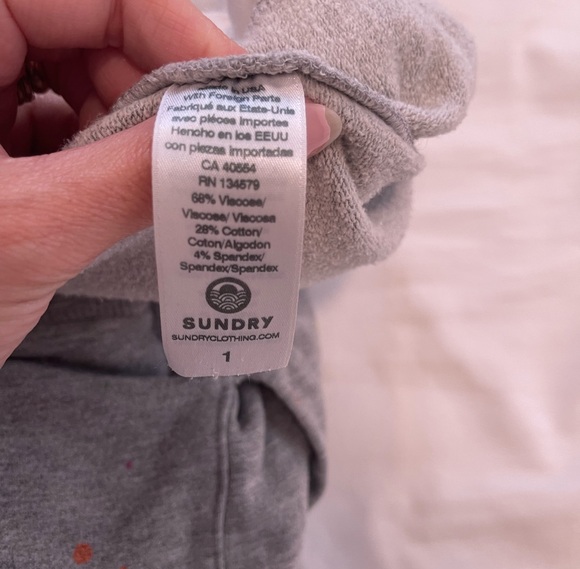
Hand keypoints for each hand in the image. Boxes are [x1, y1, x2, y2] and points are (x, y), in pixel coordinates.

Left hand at [0, 0, 340, 366]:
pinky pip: (72, 121)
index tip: (248, 103)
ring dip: (144, 137)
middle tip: (220, 158)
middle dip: (167, 98)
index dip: (185, 38)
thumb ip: (163, 169)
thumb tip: (295, 131)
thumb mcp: (46, 225)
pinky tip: (125, 195)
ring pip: (92, 80)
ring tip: (170, 189)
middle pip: (103, 33)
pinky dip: (113, 157)